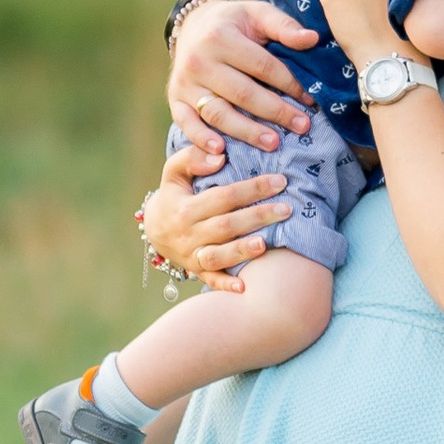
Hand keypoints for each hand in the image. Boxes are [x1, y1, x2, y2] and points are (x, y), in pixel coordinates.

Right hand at [142, 137, 288, 293]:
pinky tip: (244, 287)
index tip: (280, 180)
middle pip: (226, 225)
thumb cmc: (174, 194)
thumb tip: (219, 157)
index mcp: (185, 208)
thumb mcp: (174, 172)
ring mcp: (192, 255)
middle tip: (288, 208)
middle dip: (258, 216)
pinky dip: (226, 284)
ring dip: (242, 250)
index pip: (224, 196)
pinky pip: (211, 279)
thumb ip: (192, 158)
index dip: (252, 188)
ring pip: (219, 255)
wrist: (155, 229)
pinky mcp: (197, 271)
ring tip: (266, 243)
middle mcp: (188, 234)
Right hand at [167, 0, 316, 157]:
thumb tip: (312, 38)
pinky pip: (186, 123)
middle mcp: (199, 61)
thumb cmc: (234, 23)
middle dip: (276, 112)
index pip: (262, 66)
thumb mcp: (258, 14)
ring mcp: (185, 83)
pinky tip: (221, 152)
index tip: (311, 100)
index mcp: (220, 37)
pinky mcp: (175, 99)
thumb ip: (284, 25)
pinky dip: (201, 139)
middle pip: (242, 93)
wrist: (192, 25)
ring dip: (246, 131)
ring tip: (274, 143)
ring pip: (217, 113)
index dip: (289, 84)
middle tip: (303, 126)